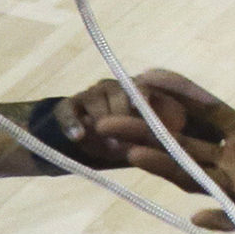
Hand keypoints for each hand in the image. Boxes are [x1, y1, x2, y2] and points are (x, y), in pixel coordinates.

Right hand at [52, 79, 188, 169]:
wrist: (102, 140)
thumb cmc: (136, 137)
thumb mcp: (152, 134)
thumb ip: (159, 131)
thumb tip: (169, 136)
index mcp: (135, 90)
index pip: (140, 89)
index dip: (140, 100)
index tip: (139, 111)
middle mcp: (112, 87)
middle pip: (115, 93)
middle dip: (120, 117)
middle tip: (125, 142)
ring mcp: (89, 94)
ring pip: (93, 100)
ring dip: (100, 124)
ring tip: (108, 146)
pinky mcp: (68, 107)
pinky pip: (66, 111)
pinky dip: (71, 123)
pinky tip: (78, 136)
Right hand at [101, 54, 234, 233]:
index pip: (207, 112)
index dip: (180, 94)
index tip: (149, 75)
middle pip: (185, 144)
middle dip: (149, 131)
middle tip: (107, 119)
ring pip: (197, 177)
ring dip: (168, 167)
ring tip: (134, 155)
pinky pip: (234, 218)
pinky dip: (217, 217)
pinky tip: (199, 214)